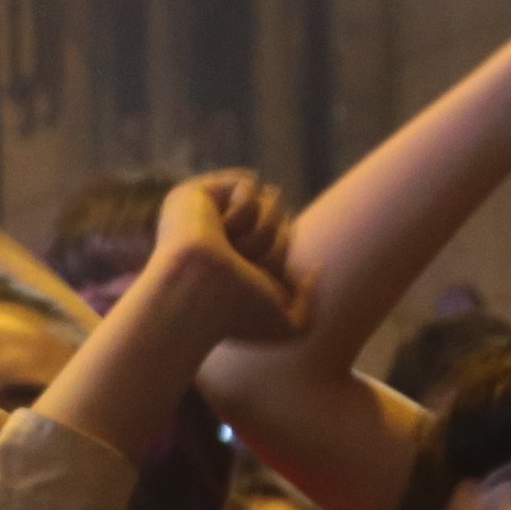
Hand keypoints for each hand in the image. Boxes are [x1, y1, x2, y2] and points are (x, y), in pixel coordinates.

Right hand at [133, 172, 314, 351]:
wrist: (198, 293)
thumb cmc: (238, 315)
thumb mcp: (288, 325)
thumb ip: (309, 305)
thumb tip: (314, 269)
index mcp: (235, 267)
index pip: (282, 246)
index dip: (278, 261)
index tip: (254, 280)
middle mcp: (219, 241)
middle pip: (279, 222)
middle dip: (272, 244)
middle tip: (241, 264)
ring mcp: (206, 216)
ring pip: (269, 201)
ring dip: (261, 230)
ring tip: (230, 247)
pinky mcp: (196, 193)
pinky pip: (249, 183)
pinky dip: (245, 209)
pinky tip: (220, 226)